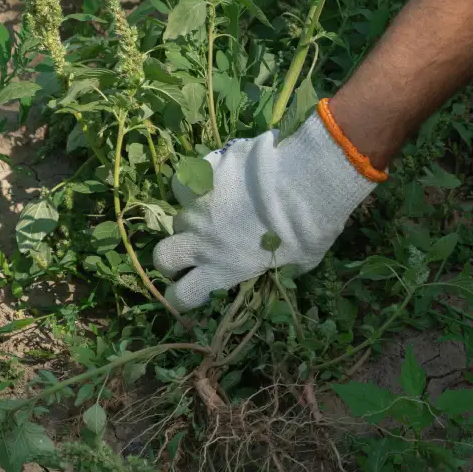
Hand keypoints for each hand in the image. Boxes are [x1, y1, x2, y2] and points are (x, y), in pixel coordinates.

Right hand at [153, 100, 385, 310]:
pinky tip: (215, 180)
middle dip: (170, 257)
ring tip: (213, 210)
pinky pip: (186, 182)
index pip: (182, 295)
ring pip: (176, 216)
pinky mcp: (202, 176)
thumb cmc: (310, 229)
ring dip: (191, 218)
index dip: (182, 295)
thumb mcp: (301, 262)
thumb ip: (280, 269)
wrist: (306, 181)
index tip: (192, 287)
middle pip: (161, 256)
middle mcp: (201, 241)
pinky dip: (196, 183)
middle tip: (189, 250)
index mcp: (222, 269)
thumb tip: (282, 268)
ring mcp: (198, 207)